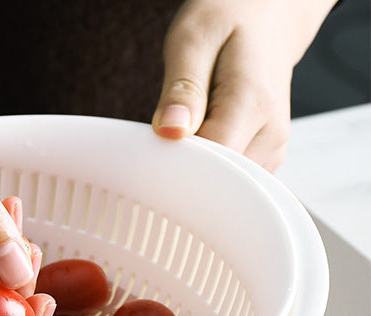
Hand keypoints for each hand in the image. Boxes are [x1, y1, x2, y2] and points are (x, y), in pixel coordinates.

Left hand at [152, 0, 336, 170]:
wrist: (267, 15)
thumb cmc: (228, 20)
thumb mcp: (192, 40)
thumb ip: (182, 89)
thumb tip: (171, 131)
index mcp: (254, 102)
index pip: (211, 162)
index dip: (177, 163)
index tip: (155, 150)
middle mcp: (271, 131)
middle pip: (217, 179)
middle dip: (183, 167)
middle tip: (165, 136)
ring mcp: (273, 147)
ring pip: (223, 184)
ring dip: (196, 168)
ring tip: (187, 130)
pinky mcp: (266, 155)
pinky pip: (230, 179)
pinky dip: (209, 168)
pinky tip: (199, 141)